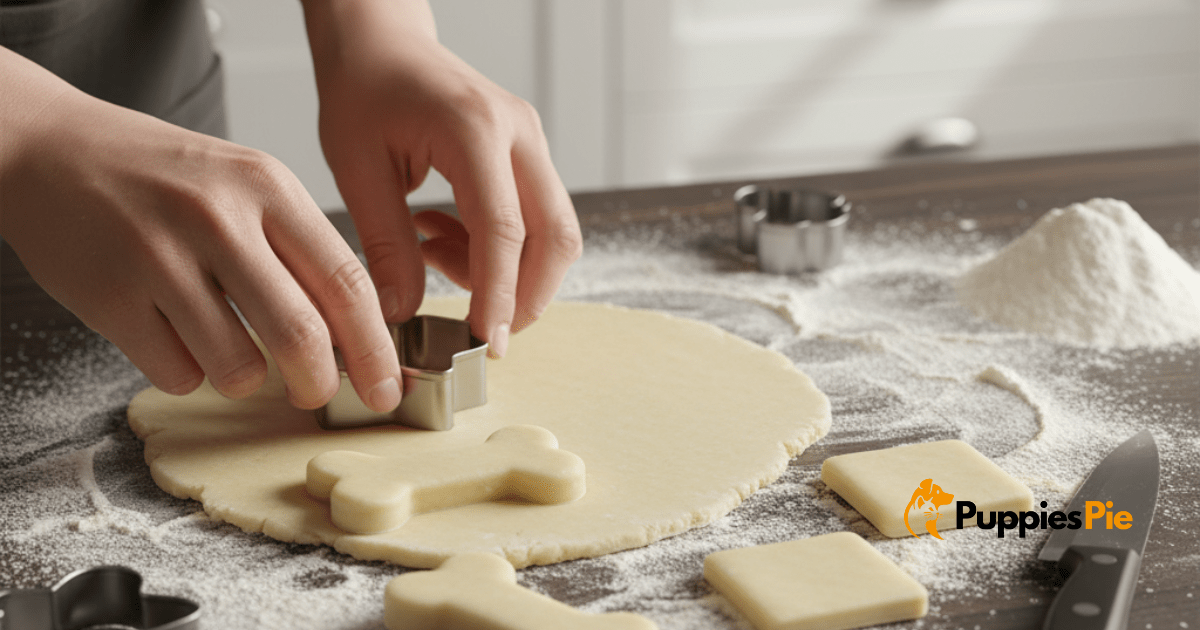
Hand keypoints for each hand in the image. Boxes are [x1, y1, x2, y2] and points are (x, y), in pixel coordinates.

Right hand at [0, 48, 401, 411]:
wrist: (52, 150)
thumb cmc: (166, 178)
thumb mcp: (247, 184)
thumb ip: (301, 250)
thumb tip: (354, 335)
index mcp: (266, 186)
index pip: (346, 280)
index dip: (374, 348)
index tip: (387, 388)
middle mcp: (216, 218)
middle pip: (299, 333)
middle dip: (321, 383)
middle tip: (319, 395)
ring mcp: (158, 257)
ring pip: (237, 366)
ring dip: (246, 377)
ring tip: (230, 348)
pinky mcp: (109, 298)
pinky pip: (176, 374)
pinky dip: (187, 372)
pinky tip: (175, 335)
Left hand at [303, 0, 581, 356]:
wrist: (380, 44)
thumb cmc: (364, 90)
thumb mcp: (356, 167)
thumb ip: (384, 243)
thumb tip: (401, 312)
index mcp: (474, 128)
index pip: (504, 229)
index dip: (499, 294)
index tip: (485, 341)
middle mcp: (518, 133)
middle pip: (555, 235)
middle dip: (527, 296)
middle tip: (482, 330)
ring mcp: (530, 142)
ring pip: (553, 232)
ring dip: (510, 272)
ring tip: (434, 259)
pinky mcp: (527, 156)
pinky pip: (533, 220)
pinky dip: (497, 250)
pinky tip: (440, 239)